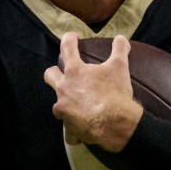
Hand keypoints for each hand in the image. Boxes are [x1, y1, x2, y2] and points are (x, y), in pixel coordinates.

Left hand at [42, 34, 143, 150]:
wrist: (115, 122)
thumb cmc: (115, 92)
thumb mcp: (120, 67)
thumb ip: (119, 49)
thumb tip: (121, 38)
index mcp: (74, 71)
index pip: (67, 48)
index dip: (69, 39)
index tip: (73, 38)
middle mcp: (64, 89)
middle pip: (50, 75)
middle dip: (55, 72)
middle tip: (65, 74)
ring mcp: (64, 110)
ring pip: (57, 105)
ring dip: (65, 103)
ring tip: (77, 105)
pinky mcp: (69, 128)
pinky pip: (69, 131)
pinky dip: (75, 130)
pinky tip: (83, 129)